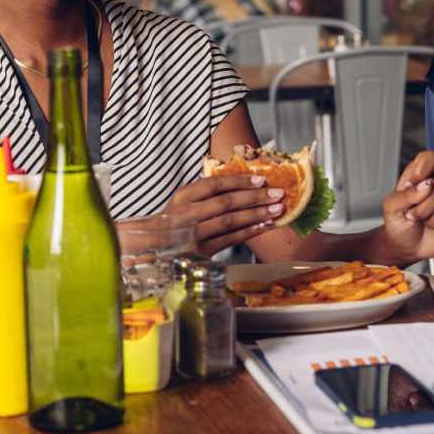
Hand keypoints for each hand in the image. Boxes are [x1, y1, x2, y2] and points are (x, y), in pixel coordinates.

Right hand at [164, 175, 285, 255]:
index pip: (214, 184)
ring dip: (257, 214)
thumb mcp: (182, 205)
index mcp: (182, 197)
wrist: (155, 253)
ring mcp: (193, 234)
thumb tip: (243, 184)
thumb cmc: (174, 225)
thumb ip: (205, 195)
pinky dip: (249, 232)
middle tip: (278, 193)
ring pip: (230, 221)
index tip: (261, 180)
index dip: (239, 181)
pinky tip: (264, 226)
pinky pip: (230, 239)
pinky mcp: (201, 252)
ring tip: (277, 209)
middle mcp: (186, 214)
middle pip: (226, 202)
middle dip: (255, 197)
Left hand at [377, 150, 433, 263]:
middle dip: (425, 207)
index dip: (426, 168)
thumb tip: (426, 185)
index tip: (416, 181)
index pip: (430, 157)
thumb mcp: (392, 208)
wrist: (408, 247)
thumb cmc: (398, 224)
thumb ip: (406, 195)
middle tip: (414, 214)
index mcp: (417, 174)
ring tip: (425, 221)